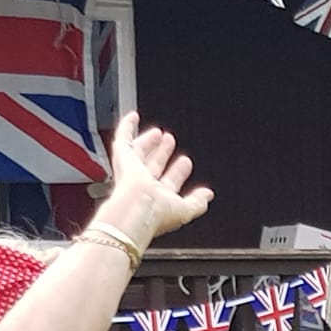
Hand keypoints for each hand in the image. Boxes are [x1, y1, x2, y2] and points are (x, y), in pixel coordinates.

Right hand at [101, 111, 212, 244]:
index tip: (186, 163)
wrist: (136, 207)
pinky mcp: (122, 156)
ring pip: (140, 152)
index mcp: (157, 198)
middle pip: (153, 165)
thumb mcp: (185, 209)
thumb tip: (208, 196)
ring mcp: (131, 170)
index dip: (178, 172)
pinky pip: (123, 138)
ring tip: (159, 133)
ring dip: (150, 142)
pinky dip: (127, 126)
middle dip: (163, 154)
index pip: (169, 182)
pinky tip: (133, 117)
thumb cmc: (157, 213)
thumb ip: (197, 202)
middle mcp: (143, 185)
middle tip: (171, 142)